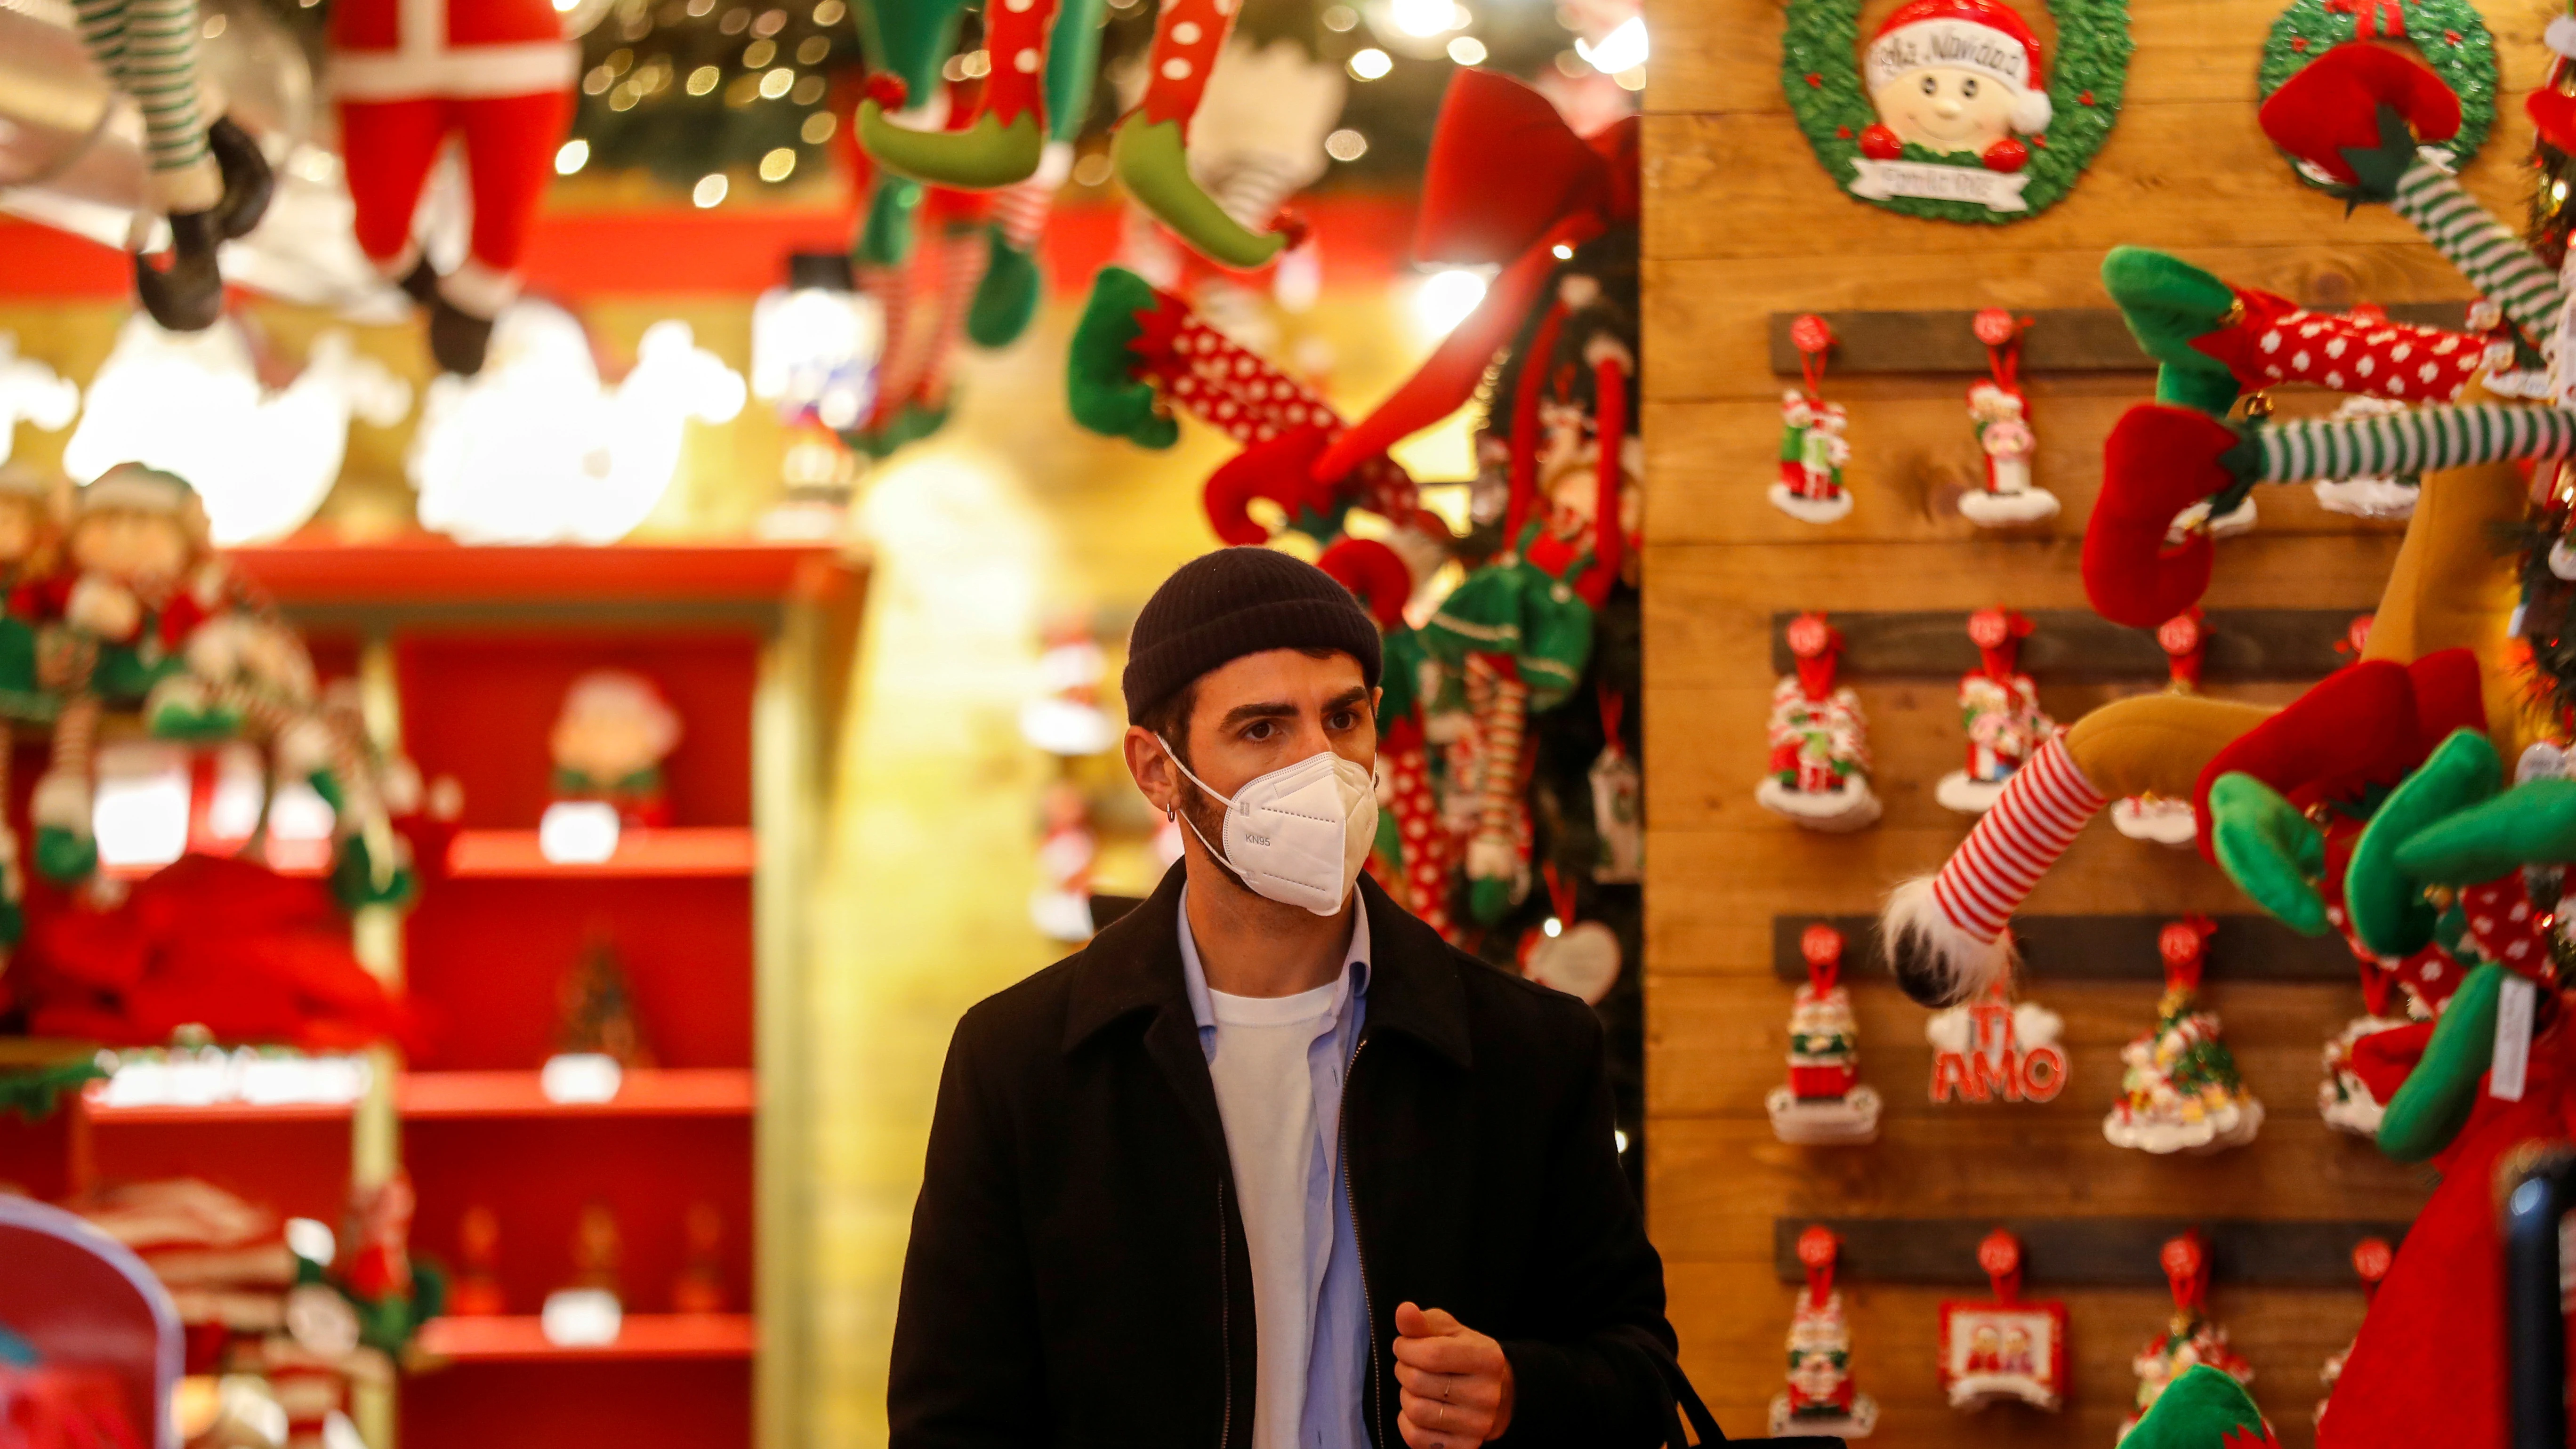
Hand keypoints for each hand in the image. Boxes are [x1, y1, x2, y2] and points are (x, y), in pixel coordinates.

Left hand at [1391, 1302, 1513, 1447]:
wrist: (1495, 1394)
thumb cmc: (1464, 1355)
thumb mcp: (1449, 1331)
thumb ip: (1423, 1322)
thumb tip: (1404, 1311)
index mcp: (1487, 1359)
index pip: (1432, 1353)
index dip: (1406, 1348)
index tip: (1404, 1346)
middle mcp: (1487, 1395)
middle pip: (1419, 1382)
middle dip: (1403, 1370)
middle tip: (1411, 1366)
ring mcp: (1477, 1425)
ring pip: (1415, 1411)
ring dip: (1405, 1395)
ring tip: (1416, 1387)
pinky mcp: (1464, 1447)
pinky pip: (1415, 1437)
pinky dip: (1406, 1422)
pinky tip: (1418, 1407)